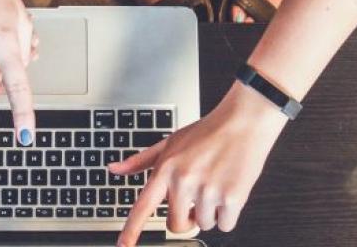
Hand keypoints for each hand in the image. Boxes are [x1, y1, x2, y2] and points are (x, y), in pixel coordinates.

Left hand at [110, 82, 287, 244]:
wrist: (243, 122)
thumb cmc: (206, 132)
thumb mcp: (169, 143)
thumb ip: (140, 161)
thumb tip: (114, 169)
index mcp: (166, 169)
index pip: (143, 205)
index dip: (132, 229)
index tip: (123, 246)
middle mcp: (184, 181)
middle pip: (176, 225)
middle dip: (186, 219)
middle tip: (196, 200)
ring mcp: (208, 190)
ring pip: (204, 225)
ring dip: (210, 213)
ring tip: (215, 184)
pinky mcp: (232, 197)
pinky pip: (225, 225)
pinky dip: (228, 214)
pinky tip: (229, 190)